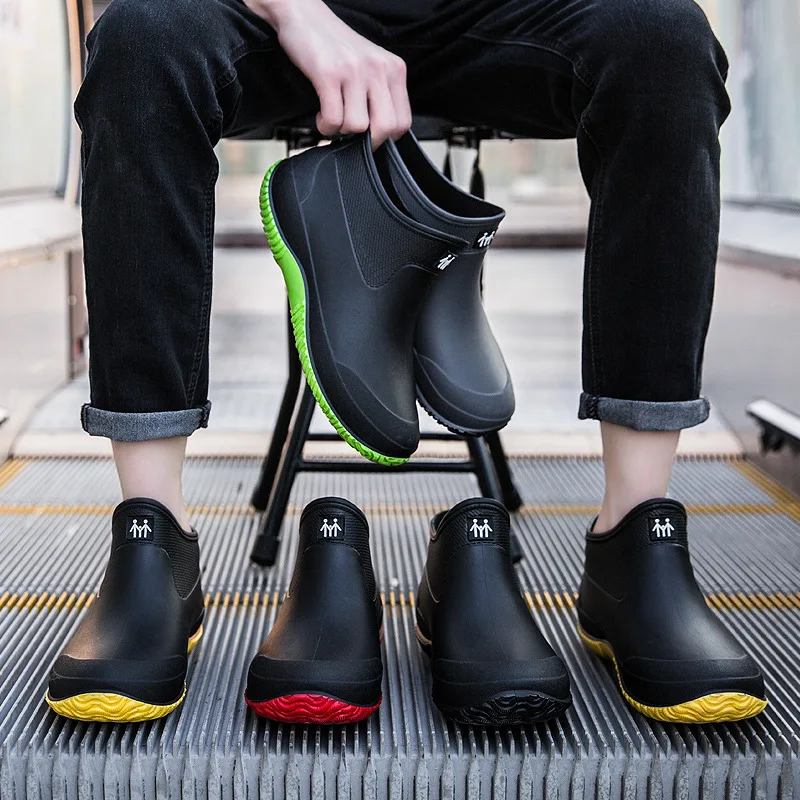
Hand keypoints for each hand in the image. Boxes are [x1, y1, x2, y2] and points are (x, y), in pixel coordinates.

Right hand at [245, 0, 411, 145]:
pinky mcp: (329, 74)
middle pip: (385, 127)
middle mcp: (378, 68)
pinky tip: (322, 115)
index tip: (371, 138)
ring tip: (333, 118)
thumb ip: (380, 95)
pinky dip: (325, 126)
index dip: (387, 138)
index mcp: (394, 69)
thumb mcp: (370, 67)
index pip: (403, 121)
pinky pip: (333, 119)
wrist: (304, 16)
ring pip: (357, 126)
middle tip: (352, 136)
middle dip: (367, 141)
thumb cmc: (335, 47)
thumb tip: (380, 135)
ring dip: (341, 132)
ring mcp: (354, 71)